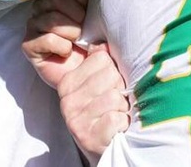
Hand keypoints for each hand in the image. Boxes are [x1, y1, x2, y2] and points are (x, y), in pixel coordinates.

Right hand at [23, 0, 90, 88]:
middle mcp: (43, 7)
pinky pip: (46, 39)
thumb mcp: (100, 17)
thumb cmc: (94, 42)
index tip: (89, 7)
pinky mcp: (28, 45)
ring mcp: (33, 25)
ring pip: (51, 18)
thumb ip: (97, 0)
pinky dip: (62, 47)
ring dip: (71, 32)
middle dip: (77, 14)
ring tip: (77, 41)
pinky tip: (66, 53)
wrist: (88, 73)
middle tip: (83, 29)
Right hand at [58, 45, 129, 163]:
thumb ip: (101, 62)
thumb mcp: (99, 85)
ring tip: (116, 115)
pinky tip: (116, 128)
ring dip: (123, 107)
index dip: (114, 72)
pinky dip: (123, 123)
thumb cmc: (105, 112)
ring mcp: (75, 118)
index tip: (109, 86)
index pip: (102, 58)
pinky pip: (116, 117)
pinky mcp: (87, 135)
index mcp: (68, 82)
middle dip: (120, 89)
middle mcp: (67, 99)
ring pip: (115, 96)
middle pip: (111, 75)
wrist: (104, 147)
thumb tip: (102, 42)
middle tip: (115, 104)